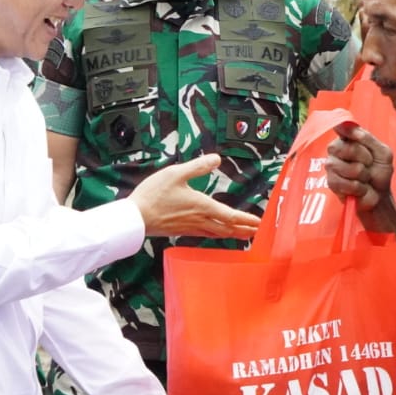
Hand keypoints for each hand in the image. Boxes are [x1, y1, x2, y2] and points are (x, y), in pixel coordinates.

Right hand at [130, 154, 259, 238]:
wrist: (136, 218)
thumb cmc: (154, 194)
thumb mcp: (176, 173)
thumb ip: (198, 166)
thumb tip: (217, 159)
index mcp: (202, 206)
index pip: (231, 215)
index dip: (246, 219)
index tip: (259, 223)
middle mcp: (200, 219)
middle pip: (228, 228)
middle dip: (244, 230)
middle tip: (258, 232)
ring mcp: (191, 227)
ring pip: (218, 233)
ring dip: (233, 234)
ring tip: (244, 235)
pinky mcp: (182, 231)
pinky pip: (206, 234)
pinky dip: (218, 235)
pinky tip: (217, 233)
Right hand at [325, 122, 393, 211]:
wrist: (380, 195)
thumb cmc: (380, 171)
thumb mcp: (382, 152)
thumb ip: (368, 139)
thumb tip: (351, 128)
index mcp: (348, 138)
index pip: (342, 127)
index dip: (350, 131)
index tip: (360, 138)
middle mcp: (336, 149)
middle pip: (347, 148)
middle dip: (365, 158)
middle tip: (369, 164)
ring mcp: (331, 165)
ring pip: (348, 168)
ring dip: (363, 175)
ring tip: (364, 178)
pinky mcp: (331, 182)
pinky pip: (346, 183)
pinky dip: (359, 188)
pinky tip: (359, 188)